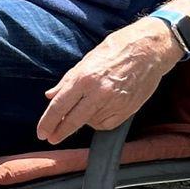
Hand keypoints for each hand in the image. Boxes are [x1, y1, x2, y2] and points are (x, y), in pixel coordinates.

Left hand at [36, 17, 179, 143]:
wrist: (147, 50)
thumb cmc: (115, 50)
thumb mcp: (85, 61)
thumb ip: (67, 81)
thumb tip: (50, 96)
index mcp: (84, 78)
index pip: (60, 105)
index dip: (48, 121)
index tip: (42, 133)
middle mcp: (98, 92)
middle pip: (73, 120)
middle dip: (60, 132)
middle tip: (50, 138)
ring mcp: (115, 102)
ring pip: (90, 123)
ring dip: (82, 120)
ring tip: (86, 106)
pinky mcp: (128, 109)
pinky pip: (107, 124)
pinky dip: (99, 122)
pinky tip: (98, 112)